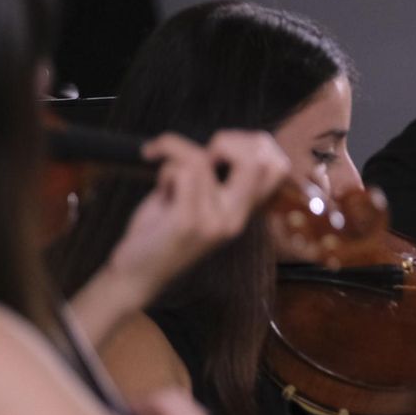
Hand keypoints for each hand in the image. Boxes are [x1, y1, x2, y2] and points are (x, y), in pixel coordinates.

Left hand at [100, 130, 289, 305]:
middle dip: (225, 140)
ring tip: (165, 177)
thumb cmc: (162, 232)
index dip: (255, 143)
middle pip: (255, 160)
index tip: (223, 149)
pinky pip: (180, 173)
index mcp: (243, 212)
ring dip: (175, 155)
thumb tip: (219, 142)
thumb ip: (213, 177)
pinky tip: (160, 190)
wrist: (137, 275)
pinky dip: (163, 171)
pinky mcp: (188, 222)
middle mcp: (236, 218)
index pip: (278, 168)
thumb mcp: (197, 202)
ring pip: (201, 160)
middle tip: (201, 152)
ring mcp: (214, 222)